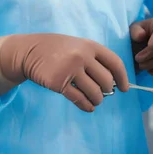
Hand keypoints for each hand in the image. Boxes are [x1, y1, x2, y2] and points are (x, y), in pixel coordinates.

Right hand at [0, 33, 128, 111]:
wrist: (28, 51)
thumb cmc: (57, 50)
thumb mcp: (78, 46)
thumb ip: (94, 59)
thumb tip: (113, 83)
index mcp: (90, 46)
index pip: (115, 63)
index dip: (122, 78)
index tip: (125, 88)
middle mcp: (82, 56)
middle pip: (106, 81)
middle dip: (108, 91)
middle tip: (104, 94)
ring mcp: (70, 69)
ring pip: (94, 92)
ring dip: (97, 100)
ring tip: (95, 101)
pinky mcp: (58, 82)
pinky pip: (79, 99)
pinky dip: (86, 106)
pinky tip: (88, 107)